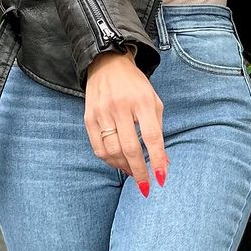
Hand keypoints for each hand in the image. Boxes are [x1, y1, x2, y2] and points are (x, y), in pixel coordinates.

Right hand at [84, 49, 167, 193]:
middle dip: (139, 171)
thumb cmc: (135, 86)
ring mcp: (102, 112)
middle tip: (145, 186)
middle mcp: (120, 106)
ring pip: (112, 151)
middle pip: (130, 148)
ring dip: (124, 167)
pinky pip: (98, 148)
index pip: (152, 136)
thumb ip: (157, 130)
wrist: (107, 64)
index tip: (161, 178)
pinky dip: (109, 161)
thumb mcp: (153, 102)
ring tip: (133, 173)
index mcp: (142, 101)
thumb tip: (162, 162)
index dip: (156, 159)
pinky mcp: (88, 117)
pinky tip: (118, 163)